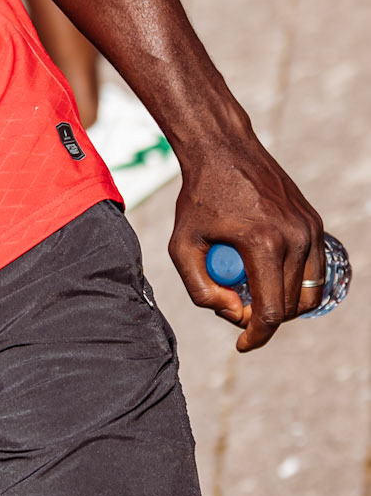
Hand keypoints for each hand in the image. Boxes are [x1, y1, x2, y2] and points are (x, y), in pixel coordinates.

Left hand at [168, 125, 324, 349]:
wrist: (223, 149)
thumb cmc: (198, 197)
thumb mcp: (180, 245)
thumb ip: (199, 288)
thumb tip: (230, 312)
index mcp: (263, 244)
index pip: (271, 312)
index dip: (257, 336)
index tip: (241, 345)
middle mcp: (295, 238)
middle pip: (291, 307)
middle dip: (264, 319)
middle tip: (234, 308)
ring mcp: (310, 229)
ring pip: (309, 292)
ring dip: (284, 304)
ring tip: (251, 293)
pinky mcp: (314, 223)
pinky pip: (314, 269)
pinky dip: (295, 281)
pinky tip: (268, 275)